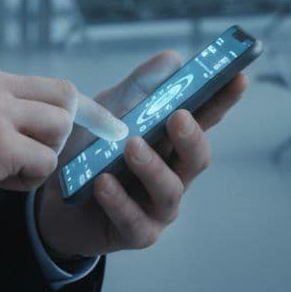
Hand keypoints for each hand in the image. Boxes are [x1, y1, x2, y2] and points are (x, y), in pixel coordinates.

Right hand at [0, 65, 124, 233]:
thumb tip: (49, 120)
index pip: (49, 85)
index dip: (79, 110)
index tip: (107, 125)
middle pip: (64, 100)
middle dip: (61, 135)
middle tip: (36, 158)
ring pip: (58, 131)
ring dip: (40, 160)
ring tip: (4, 172)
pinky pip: (43, 163)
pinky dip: (27, 181)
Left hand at [33, 51, 248, 259]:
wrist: (51, 198)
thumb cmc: (89, 151)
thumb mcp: (108, 111)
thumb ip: (139, 88)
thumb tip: (173, 60)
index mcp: (171, 141)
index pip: (204, 118)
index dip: (224, 100)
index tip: (239, 78)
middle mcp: (173, 173)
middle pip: (197, 157)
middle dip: (192, 136)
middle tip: (178, 117)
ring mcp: (158, 205)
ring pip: (169, 189)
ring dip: (152, 166)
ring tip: (132, 147)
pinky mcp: (136, 232)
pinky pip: (134, 220)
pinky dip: (119, 200)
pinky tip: (103, 183)